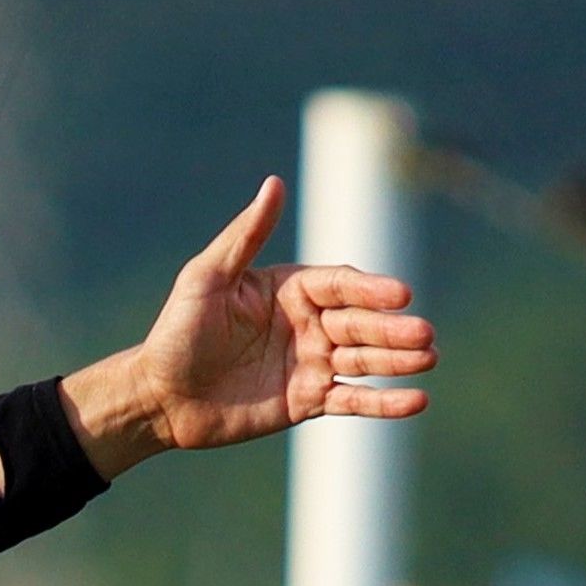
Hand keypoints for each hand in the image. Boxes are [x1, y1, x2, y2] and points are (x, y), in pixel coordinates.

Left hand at [61, 176, 434, 477]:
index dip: (371, 290)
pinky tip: (416, 401)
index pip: (342, 284)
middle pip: (361, 323)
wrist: (156, 397)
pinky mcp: (308, 401)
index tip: (400, 294)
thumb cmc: (176, 333)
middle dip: (393, 329)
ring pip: (364, 360)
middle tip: (423, 334)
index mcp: (291, 289)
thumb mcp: (205, 279)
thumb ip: (244, 236)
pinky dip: (383, 402)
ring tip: (428, 359)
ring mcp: (311, 362)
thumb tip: (274, 183)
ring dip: (398, 361)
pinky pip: (353, 400)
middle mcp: (308, 323)